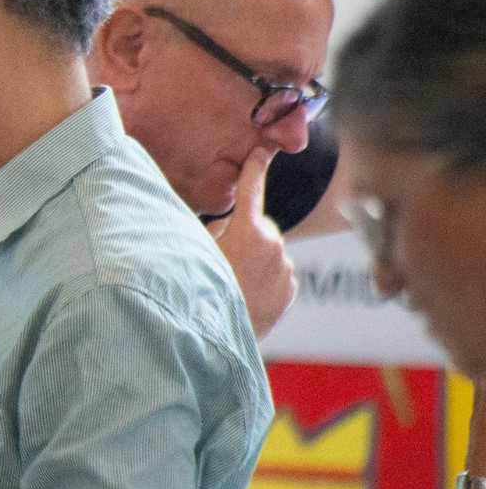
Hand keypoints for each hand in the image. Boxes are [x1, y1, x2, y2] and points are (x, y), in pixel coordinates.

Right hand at [207, 152, 295, 338]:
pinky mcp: (291, 289)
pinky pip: (277, 273)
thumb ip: (212, 232)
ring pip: (268, 252)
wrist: (220, 335)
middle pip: (257, 227)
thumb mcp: (196, 252)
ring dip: (254, 260)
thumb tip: (225, 228)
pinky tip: (247, 294)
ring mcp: (286, 268)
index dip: (254, 169)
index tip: (260, 153)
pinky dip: (264, 279)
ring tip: (233, 284)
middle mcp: (274, 244)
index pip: (252, 190)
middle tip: (222, 260)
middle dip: (243, 236)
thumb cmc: (203, 291)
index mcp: (249, 231)